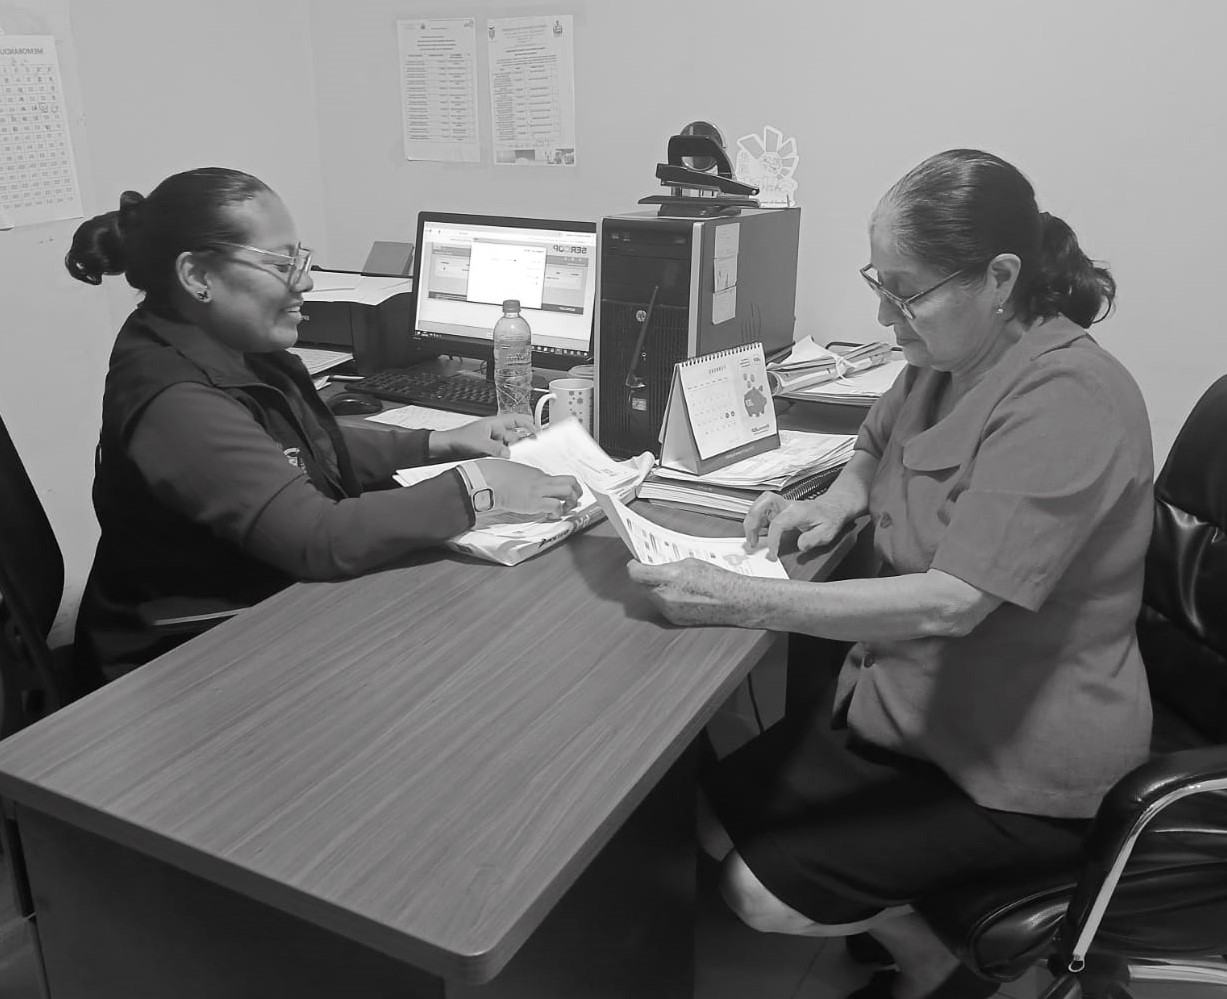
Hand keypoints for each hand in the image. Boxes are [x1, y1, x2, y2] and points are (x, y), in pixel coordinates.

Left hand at [430, 414, 535, 458]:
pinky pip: (502, 455)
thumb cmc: (458, 439)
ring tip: (513, 458)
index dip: (529, 424)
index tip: (538, 432)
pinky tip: (506, 463)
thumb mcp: (479, 443)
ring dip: (512, 453)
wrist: (445, 449)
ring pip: (510, 448)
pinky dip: (506, 459)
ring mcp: (493, 443)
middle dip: (521, 443)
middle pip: (516, 436)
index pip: (517, 420)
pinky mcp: (490, 453)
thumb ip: (495, 449)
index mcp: (495, 424)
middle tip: (529, 451)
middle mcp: (496, 432)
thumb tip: (509, 454)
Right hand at [475, 458, 581, 518]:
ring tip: (564, 510)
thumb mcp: (515, 473)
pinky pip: (555, 506)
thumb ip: (524, 479)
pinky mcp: (535, 502)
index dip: (564, 489)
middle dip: (576, 493)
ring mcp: (540, 490)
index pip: (559, 479)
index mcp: (538, 474)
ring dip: (570, 503)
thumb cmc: (497, 475)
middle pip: (571, 481)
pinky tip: (550, 516)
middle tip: (571, 502)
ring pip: (568, 491)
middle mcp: (543, 481)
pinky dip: (557, 513)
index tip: (563, 497)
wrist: (490, 478)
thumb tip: (523, 486)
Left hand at [626, 558, 745, 626]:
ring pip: (651, 597)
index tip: (635, 562)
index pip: (636, 574)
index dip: (633, 567)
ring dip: (655, 588)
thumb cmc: (717, 579)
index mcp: (669, 578)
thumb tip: (657, 566)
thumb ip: (669, 565)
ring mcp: (669, 611)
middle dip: (645, 577)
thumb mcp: (690, 563)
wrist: (734, 601)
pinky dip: (666, 599)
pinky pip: (662, 607)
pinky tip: (681, 593)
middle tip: (653, 569)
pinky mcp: (675, 620)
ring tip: (672, 581)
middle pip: (641, 586)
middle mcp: (666, 597)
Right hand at [743, 492, 848, 560]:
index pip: (778, 523)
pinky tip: (757, 533)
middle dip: (752, 521)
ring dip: (750, 521)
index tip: (772, 554)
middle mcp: (787, 505)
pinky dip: (755, 521)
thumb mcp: (827, 533)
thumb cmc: (829, 519)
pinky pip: (761, 510)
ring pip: (759, 504)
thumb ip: (813, 539)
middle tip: (752, 541)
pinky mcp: (778, 509)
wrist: (832, 508)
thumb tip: (800, 545)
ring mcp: (781, 505)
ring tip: (751, 539)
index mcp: (798, 511)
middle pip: (762, 503)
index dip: (772, 540)